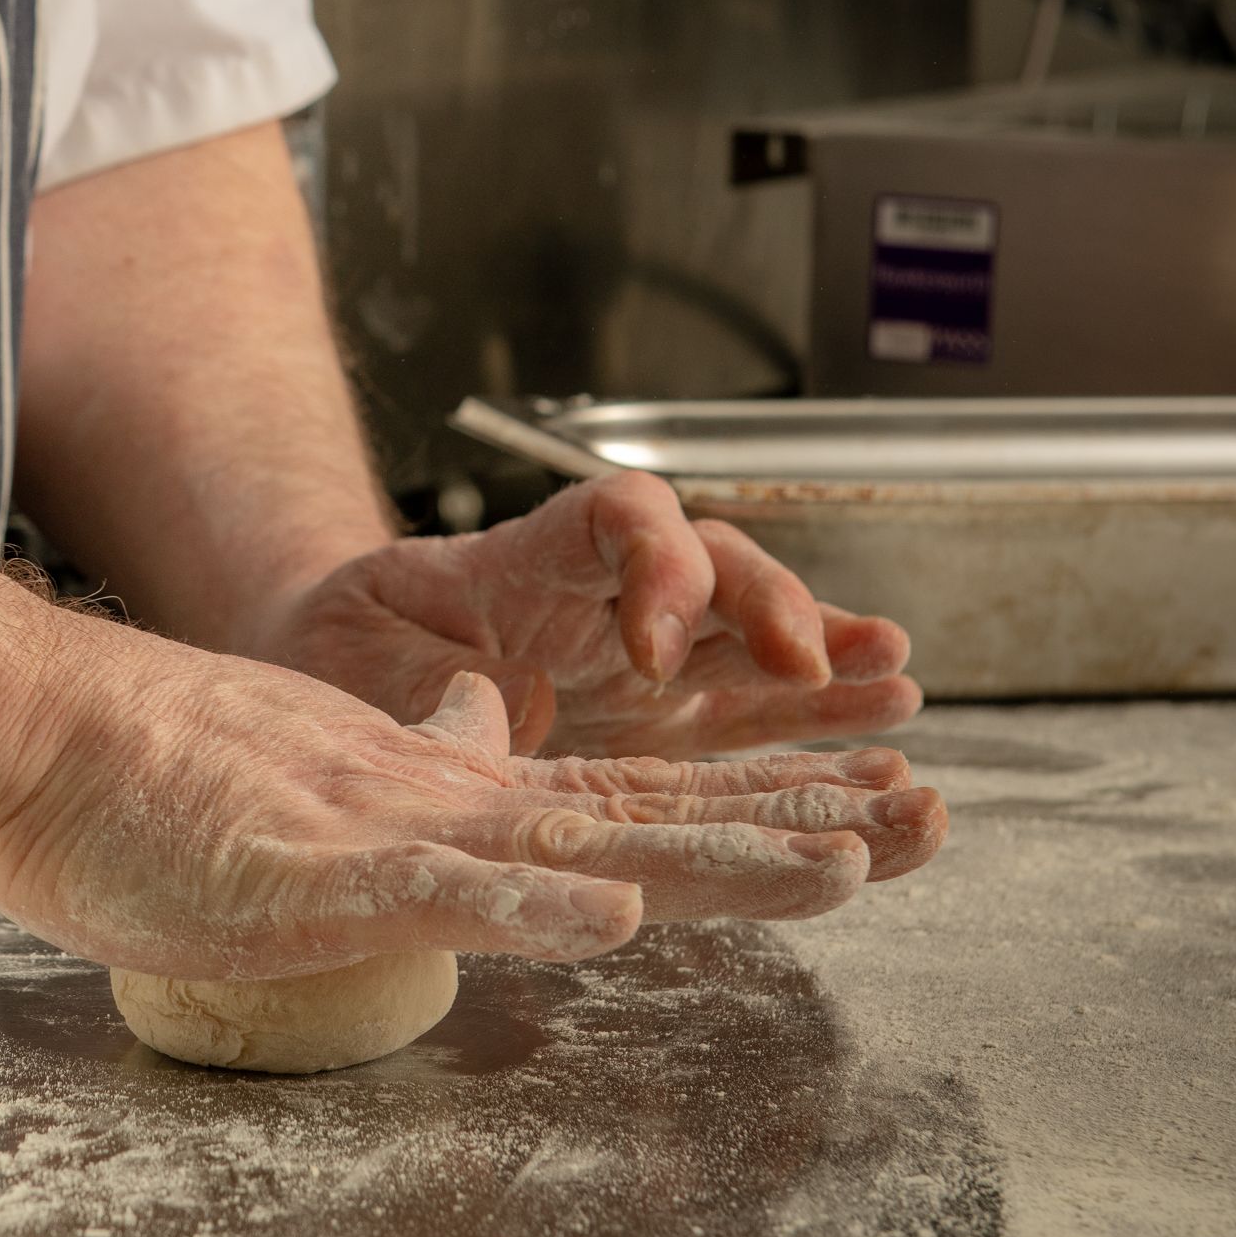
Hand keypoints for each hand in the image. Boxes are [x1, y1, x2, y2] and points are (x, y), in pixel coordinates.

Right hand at [0, 633, 944, 982]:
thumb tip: (481, 729)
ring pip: (577, 841)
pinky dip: (526, 903)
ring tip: (843, 862)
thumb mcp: (313, 787)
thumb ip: (411, 765)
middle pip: (648, 813)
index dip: (756, 804)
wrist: (27, 735)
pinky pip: (433, 889)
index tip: (872, 808)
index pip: (634, 800)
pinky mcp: (309, 867)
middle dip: (793, 820)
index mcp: (451, 799)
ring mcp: (385, 832)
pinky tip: (610, 914)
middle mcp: (446, 805)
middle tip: (928, 818)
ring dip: (712, 851)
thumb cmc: (151, 778)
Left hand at [237, 473, 926, 759]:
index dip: (656, 567)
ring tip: (898, 677)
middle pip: (710, 563)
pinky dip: (817, 713)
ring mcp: (643, 654)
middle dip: (770, 606)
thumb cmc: (337, 644)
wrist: (340, 669)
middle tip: (811, 663)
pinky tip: (889, 718)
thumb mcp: (348, 653)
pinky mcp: (660, 717)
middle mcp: (604, 593)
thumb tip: (496, 705)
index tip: (650, 653)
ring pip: (752, 632)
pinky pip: (750, 707)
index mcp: (527, 557)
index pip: (617, 518)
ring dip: (825, 652)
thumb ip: (421, 679)